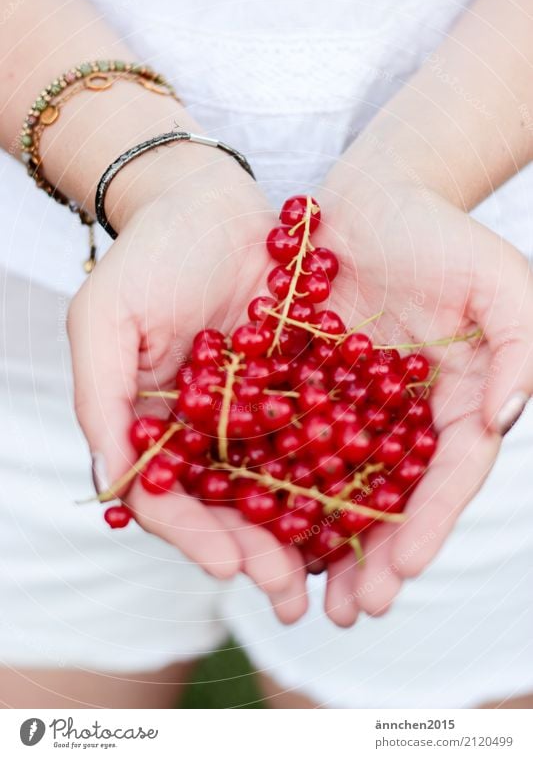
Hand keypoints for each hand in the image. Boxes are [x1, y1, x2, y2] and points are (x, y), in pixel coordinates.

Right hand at [68, 156, 307, 623]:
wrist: (210, 203)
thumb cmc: (148, 258)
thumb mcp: (105, 320)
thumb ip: (100, 400)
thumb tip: (113, 485)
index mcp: (155, 424)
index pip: (169, 496)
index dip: (193, 534)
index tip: (226, 565)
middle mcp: (205, 429)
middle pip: (227, 504)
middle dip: (253, 550)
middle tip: (286, 591)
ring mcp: (254, 411)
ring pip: (277, 482)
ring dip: (299, 531)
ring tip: (327, 572)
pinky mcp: (300, 385)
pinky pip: (318, 435)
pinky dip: (335, 472)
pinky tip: (361, 504)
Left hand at [319, 177, 532, 625]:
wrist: (373, 196)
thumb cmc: (442, 235)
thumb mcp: (500, 281)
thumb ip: (518, 346)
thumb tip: (503, 418)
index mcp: (457, 402)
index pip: (449, 476)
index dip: (430, 524)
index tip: (401, 568)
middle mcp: (406, 417)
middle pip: (393, 498)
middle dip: (376, 557)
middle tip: (350, 612)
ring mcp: (355, 406)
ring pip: (341, 483)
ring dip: (325, 539)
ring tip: (305, 593)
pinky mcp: (308, 387)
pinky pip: (292, 441)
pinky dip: (281, 483)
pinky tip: (261, 522)